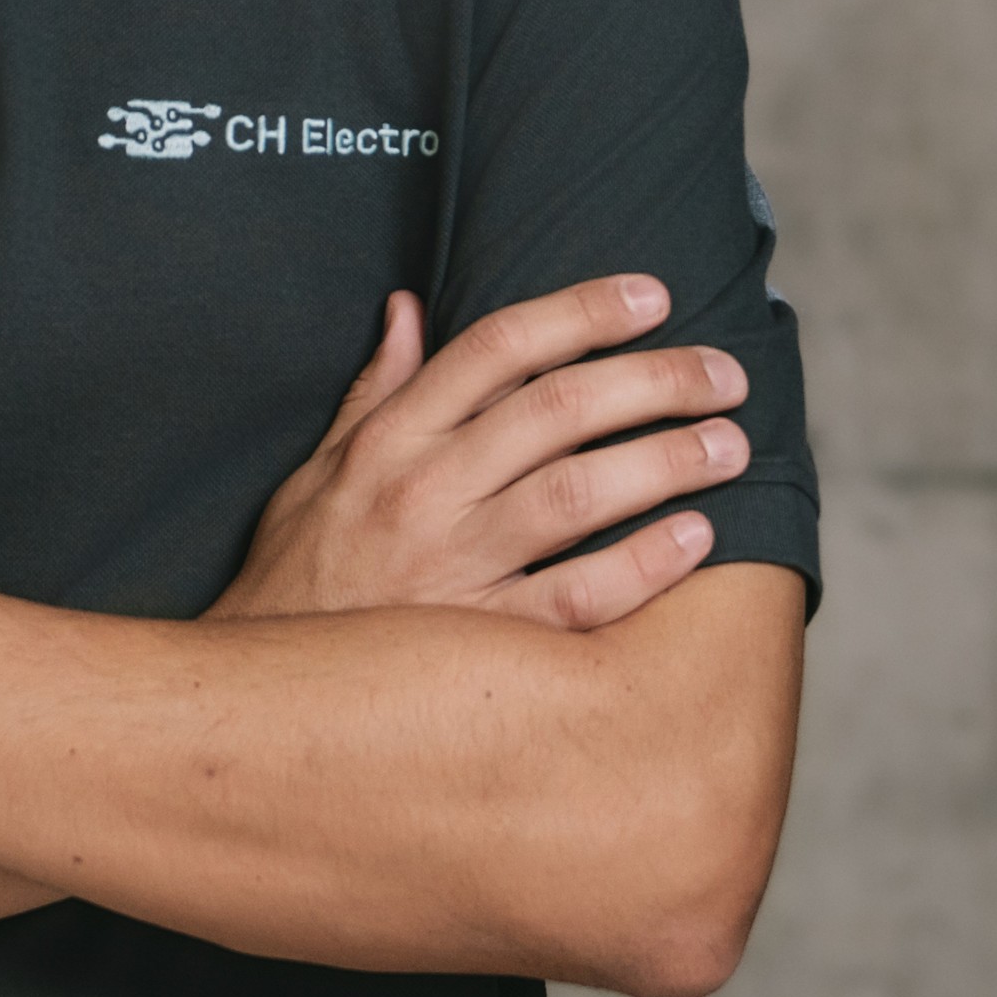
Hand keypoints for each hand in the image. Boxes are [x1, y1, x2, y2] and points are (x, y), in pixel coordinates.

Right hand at [207, 274, 748, 628]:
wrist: (265, 702)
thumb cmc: (297, 575)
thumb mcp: (316, 469)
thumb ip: (372, 390)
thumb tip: (406, 308)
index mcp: (390, 438)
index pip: (496, 346)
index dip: (581, 311)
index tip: (651, 295)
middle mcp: (425, 490)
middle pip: (557, 409)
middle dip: (654, 379)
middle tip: (725, 371)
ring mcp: (455, 568)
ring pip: (578, 494)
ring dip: (667, 462)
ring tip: (731, 445)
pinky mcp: (483, 647)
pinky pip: (579, 599)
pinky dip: (642, 565)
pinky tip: (696, 540)